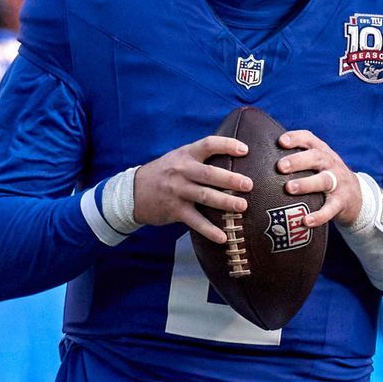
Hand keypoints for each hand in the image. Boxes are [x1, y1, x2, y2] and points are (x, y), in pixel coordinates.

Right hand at [133, 136, 252, 243]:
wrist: (133, 192)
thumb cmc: (164, 173)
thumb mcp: (178, 158)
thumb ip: (200, 158)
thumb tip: (233, 159)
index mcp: (185, 155)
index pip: (208, 144)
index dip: (227, 145)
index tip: (245, 150)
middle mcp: (181, 171)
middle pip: (209, 174)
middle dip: (231, 179)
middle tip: (249, 185)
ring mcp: (177, 191)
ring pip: (205, 196)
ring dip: (225, 202)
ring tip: (242, 206)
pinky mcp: (174, 210)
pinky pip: (195, 221)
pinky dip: (209, 230)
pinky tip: (223, 237)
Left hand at [277, 130, 361, 227]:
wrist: (356, 195)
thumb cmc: (325, 175)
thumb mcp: (316, 162)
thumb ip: (297, 157)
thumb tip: (260, 156)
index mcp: (322, 151)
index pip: (309, 139)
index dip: (296, 138)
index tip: (281, 141)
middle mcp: (331, 164)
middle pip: (316, 157)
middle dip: (298, 161)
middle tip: (280, 166)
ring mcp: (338, 183)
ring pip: (324, 180)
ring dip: (306, 184)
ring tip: (289, 188)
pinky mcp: (341, 202)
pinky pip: (330, 209)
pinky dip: (319, 215)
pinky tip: (305, 221)